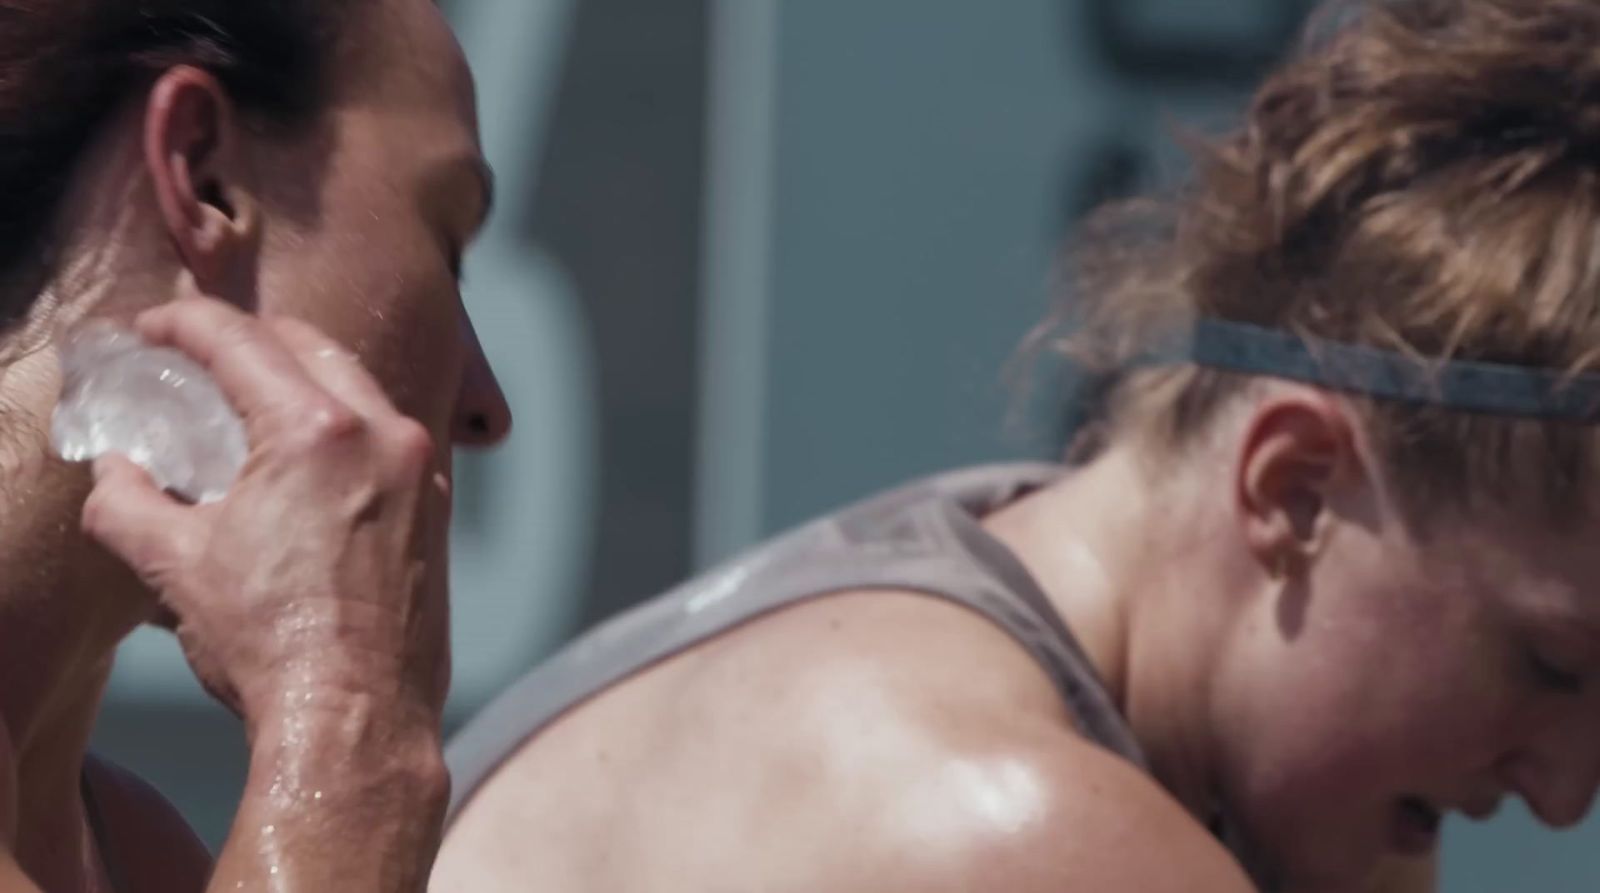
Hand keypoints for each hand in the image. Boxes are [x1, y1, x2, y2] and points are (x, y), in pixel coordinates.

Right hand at [80, 297, 451, 732]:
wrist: (357, 717)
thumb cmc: (271, 644)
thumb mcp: (173, 565)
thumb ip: (126, 499)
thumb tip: (115, 471)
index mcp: (317, 431)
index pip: (241, 341)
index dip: (185, 325)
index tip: (153, 331)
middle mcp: (383, 435)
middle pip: (310, 346)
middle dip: (251, 338)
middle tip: (203, 355)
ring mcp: (422, 471)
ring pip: (358, 389)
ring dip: (304, 380)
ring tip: (253, 405)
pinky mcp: (438, 509)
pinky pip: (388, 438)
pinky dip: (346, 429)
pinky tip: (310, 461)